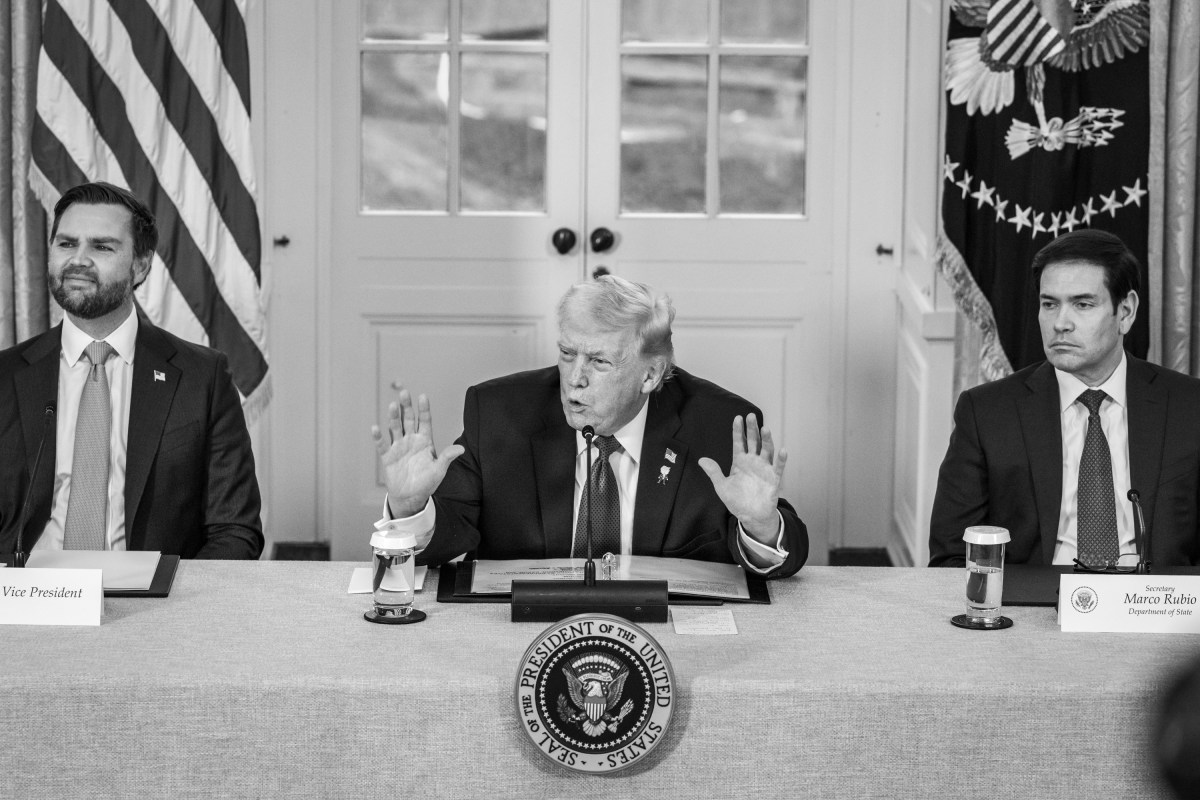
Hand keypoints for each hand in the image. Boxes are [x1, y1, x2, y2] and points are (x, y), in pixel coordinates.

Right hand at [372, 388, 463, 518]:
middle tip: (404, 393)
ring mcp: (398, 447)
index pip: (424, 421)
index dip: (423, 409)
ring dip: (394, 417)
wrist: (411, 496)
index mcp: (425, 440)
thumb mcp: (439, 470)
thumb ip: (447, 457)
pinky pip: (382, 445)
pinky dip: (378, 437)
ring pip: (395, 428)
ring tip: (393, 406)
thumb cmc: (427, 482)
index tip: (423, 396)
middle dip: (407, 407)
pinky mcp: (387, 457)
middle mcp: (411, 440)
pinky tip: (375, 428)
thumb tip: (461, 449)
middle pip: (408, 420)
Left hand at [698, 414, 786, 542]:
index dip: (738, 431)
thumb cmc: (737, 501)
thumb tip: (701, 460)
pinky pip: (778, 467)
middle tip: (751, 416)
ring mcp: (764, 469)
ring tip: (765, 428)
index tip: (738, 418)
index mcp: (740, 462)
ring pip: (766, 450)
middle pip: (753, 442)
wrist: (751, 516)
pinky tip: (782, 450)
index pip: (739, 442)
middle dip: (752, 429)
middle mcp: (753, 462)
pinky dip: (781, 459)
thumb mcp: (722, 486)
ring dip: (766, 440)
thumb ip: (714, 472)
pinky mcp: (773, 479)